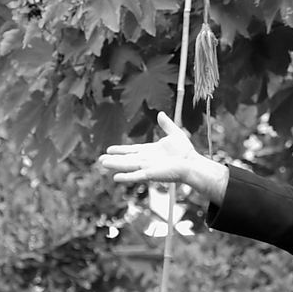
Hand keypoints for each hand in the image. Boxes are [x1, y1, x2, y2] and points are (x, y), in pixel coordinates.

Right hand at [99, 112, 227, 203]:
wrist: (192, 163)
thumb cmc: (185, 152)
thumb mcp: (175, 134)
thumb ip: (166, 125)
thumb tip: (160, 114)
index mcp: (150, 151)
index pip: (131, 150)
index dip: (120, 150)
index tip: (109, 149)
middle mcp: (146, 160)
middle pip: (126, 159)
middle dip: (113, 159)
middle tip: (100, 159)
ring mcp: (148, 167)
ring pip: (127, 166)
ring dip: (115, 165)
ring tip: (102, 164)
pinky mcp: (151, 174)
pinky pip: (136, 175)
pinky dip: (126, 177)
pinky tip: (116, 177)